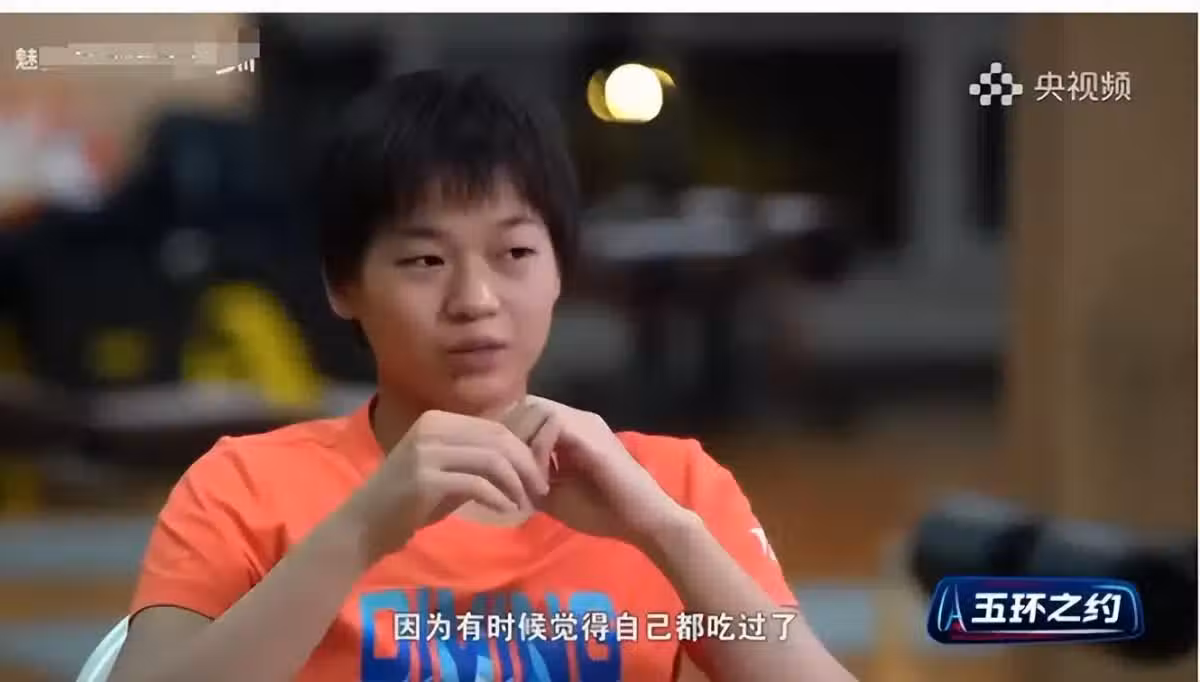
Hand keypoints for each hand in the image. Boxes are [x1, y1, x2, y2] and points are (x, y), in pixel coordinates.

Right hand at [341, 410, 549, 561]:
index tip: (537, 477)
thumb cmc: (409, 501)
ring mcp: (426, 451)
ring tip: (524, 503)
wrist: (366, 525)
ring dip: (515, 483)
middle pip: (498, 440)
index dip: (523, 452)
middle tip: (539, 491)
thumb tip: (524, 458)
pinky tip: (505, 511)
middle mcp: (432, 428)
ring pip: (491, 459)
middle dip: (526, 466)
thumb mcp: (447, 471)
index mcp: (439, 421)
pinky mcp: (425, 478)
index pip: (495, 428)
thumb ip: (478, 460)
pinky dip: (498, 498)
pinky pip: (476, 484)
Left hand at [504, 397, 685, 548]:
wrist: (643, 520)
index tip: (503, 470)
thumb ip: (530, 480)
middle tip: (509, 471)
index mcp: (570, 431)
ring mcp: (586, 424)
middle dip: (512, 435)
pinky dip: (539, 450)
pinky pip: (553, 425)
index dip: (509, 435)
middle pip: (528, 403)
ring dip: (524, 441)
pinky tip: (542, 480)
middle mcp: (578, 419)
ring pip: (537, 408)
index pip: (526, 412)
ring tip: (526, 477)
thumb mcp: (555, 496)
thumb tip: (501, 477)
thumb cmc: (603, 511)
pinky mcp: (592, 435)